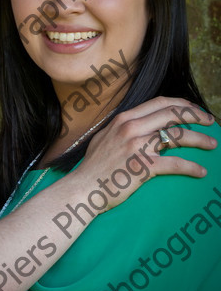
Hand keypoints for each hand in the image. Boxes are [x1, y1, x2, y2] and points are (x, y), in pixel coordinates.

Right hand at [75, 97, 216, 209]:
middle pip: (172, 114)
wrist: (83, 187)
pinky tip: (200, 172)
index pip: (159, 103)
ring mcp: (137, 147)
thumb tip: (138, 124)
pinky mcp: (143, 167)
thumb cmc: (93, 167)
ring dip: (200, 138)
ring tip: (212, 144)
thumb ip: (121, 128)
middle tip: (209, 122)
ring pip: (177, 135)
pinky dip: (191, 167)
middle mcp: (131, 128)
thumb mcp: (104, 137)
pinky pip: (175, 164)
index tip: (193, 109)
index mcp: (123, 119)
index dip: (180, 104)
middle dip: (196, 115)